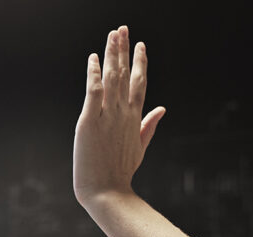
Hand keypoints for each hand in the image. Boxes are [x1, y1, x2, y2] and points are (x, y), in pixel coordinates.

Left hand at [73, 25, 164, 203]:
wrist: (107, 192)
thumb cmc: (120, 173)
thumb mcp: (139, 147)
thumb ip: (150, 125)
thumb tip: (162, 109)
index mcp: (134, 119)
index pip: (139, 83)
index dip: (140, 62)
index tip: (140, 44)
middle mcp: (123, 114)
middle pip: (125, 75)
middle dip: (125, 50)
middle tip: (123, 29)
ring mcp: (107, 117)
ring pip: (112, 78)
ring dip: (112, 54)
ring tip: (113, 34)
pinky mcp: (89, 121)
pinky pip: (93, 91)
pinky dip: (94, 73)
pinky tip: (93, 58)